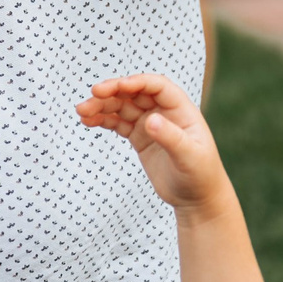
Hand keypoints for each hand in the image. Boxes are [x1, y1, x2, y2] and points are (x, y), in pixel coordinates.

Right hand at [76, 74, 230, 213]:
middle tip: (93, 94)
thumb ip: (171, 138)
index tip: (118, 86)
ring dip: (102, 106)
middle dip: (113, 91)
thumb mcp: (189, 157)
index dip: (137, 82)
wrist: (197, 200)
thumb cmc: (201, 177)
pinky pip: (118, 123)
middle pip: (134, 93)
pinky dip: (102, 120)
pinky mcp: (140, 137)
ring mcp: (150, 124)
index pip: (157, 86)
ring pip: (122, 106)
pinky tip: (88, 121)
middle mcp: (164, 112)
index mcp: (181, 109)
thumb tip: (150, 120)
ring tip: (81, 111)